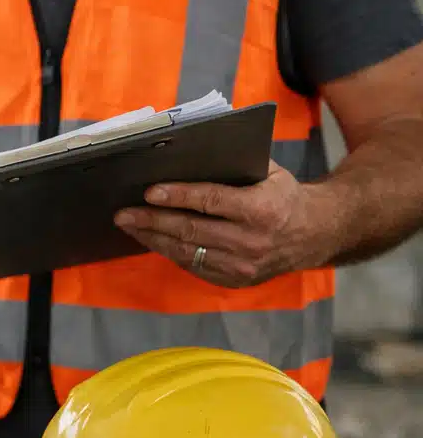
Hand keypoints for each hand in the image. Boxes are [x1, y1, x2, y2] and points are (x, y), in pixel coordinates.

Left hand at [114, 161, 338, 286]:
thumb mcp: (269, 173)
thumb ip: (233, 166)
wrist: (315, 234)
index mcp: (261, 210)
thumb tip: (185, 156)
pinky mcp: (235, 281)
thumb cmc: (283, 196)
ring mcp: (243, 266)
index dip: (177, 197)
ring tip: (129, 226)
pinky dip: (170, 252)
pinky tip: (152, 240)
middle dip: (152, 221)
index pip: (210, 202)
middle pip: (191, 230)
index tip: (148, 193)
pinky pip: (194, 266)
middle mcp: (251, 242)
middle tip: (123, 213)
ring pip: (187, 252)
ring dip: (153, 239)